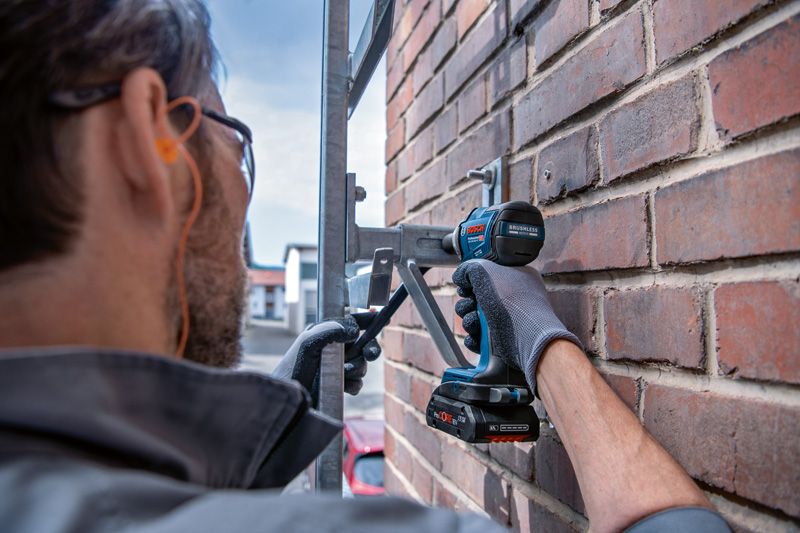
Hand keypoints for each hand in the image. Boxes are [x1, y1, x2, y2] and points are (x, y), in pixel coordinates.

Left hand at [272, 316, 381, 398]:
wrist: (288, 403)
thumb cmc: (291, 371)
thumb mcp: (307, 344)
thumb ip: (330, 330)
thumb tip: (354, 330)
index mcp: (324, 334)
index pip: (349, 322)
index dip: (366, 320)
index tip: (381, 318)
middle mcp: (332, 349)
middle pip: (362, 344)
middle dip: (369, 348)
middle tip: (370, 354)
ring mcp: (336, 368)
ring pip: (362, 364)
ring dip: (357, 368)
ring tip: (344, 372)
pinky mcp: (339, 386)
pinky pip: (358, 383)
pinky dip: (355, 385)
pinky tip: (345, 387)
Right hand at [452, 259, 580, 391]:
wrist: (526, 335)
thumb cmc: (511, 300)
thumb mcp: (484, 270)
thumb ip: (468, 268)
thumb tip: (460, 277)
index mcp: (516, 277)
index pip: (488, 276)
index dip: (472, 280)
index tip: (466, 285)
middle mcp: (513, 298)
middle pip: (477, 299)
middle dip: (467, 303)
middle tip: (470, 304)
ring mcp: (509, 321)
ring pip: (476, 319)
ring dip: (468, 320)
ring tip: (474, 322)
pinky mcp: (502, 342)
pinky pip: (480, 339)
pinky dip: (474, 338)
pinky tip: (475, 336)